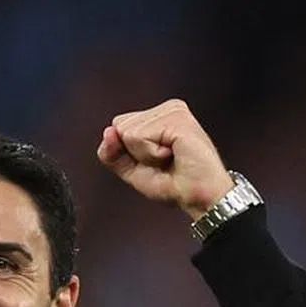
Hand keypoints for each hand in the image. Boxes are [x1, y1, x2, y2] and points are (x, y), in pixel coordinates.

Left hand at [96, 99, 233, 220]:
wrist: (197, 197)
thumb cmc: (173, 185)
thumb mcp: (131, 170)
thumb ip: (112, 153)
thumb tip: (108, 131)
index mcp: (158, 117)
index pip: (118, 126)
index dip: (128, 152)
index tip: (153, 161)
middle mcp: (166, 109)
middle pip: (120, 126)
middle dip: (135, 153)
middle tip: (162, 161)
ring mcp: (172, 111)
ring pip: (127, 131)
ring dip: (144, 155)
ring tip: (169, 158)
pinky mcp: (176, 118)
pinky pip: (139, 137)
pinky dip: (150, 154)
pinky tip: (172, 154)